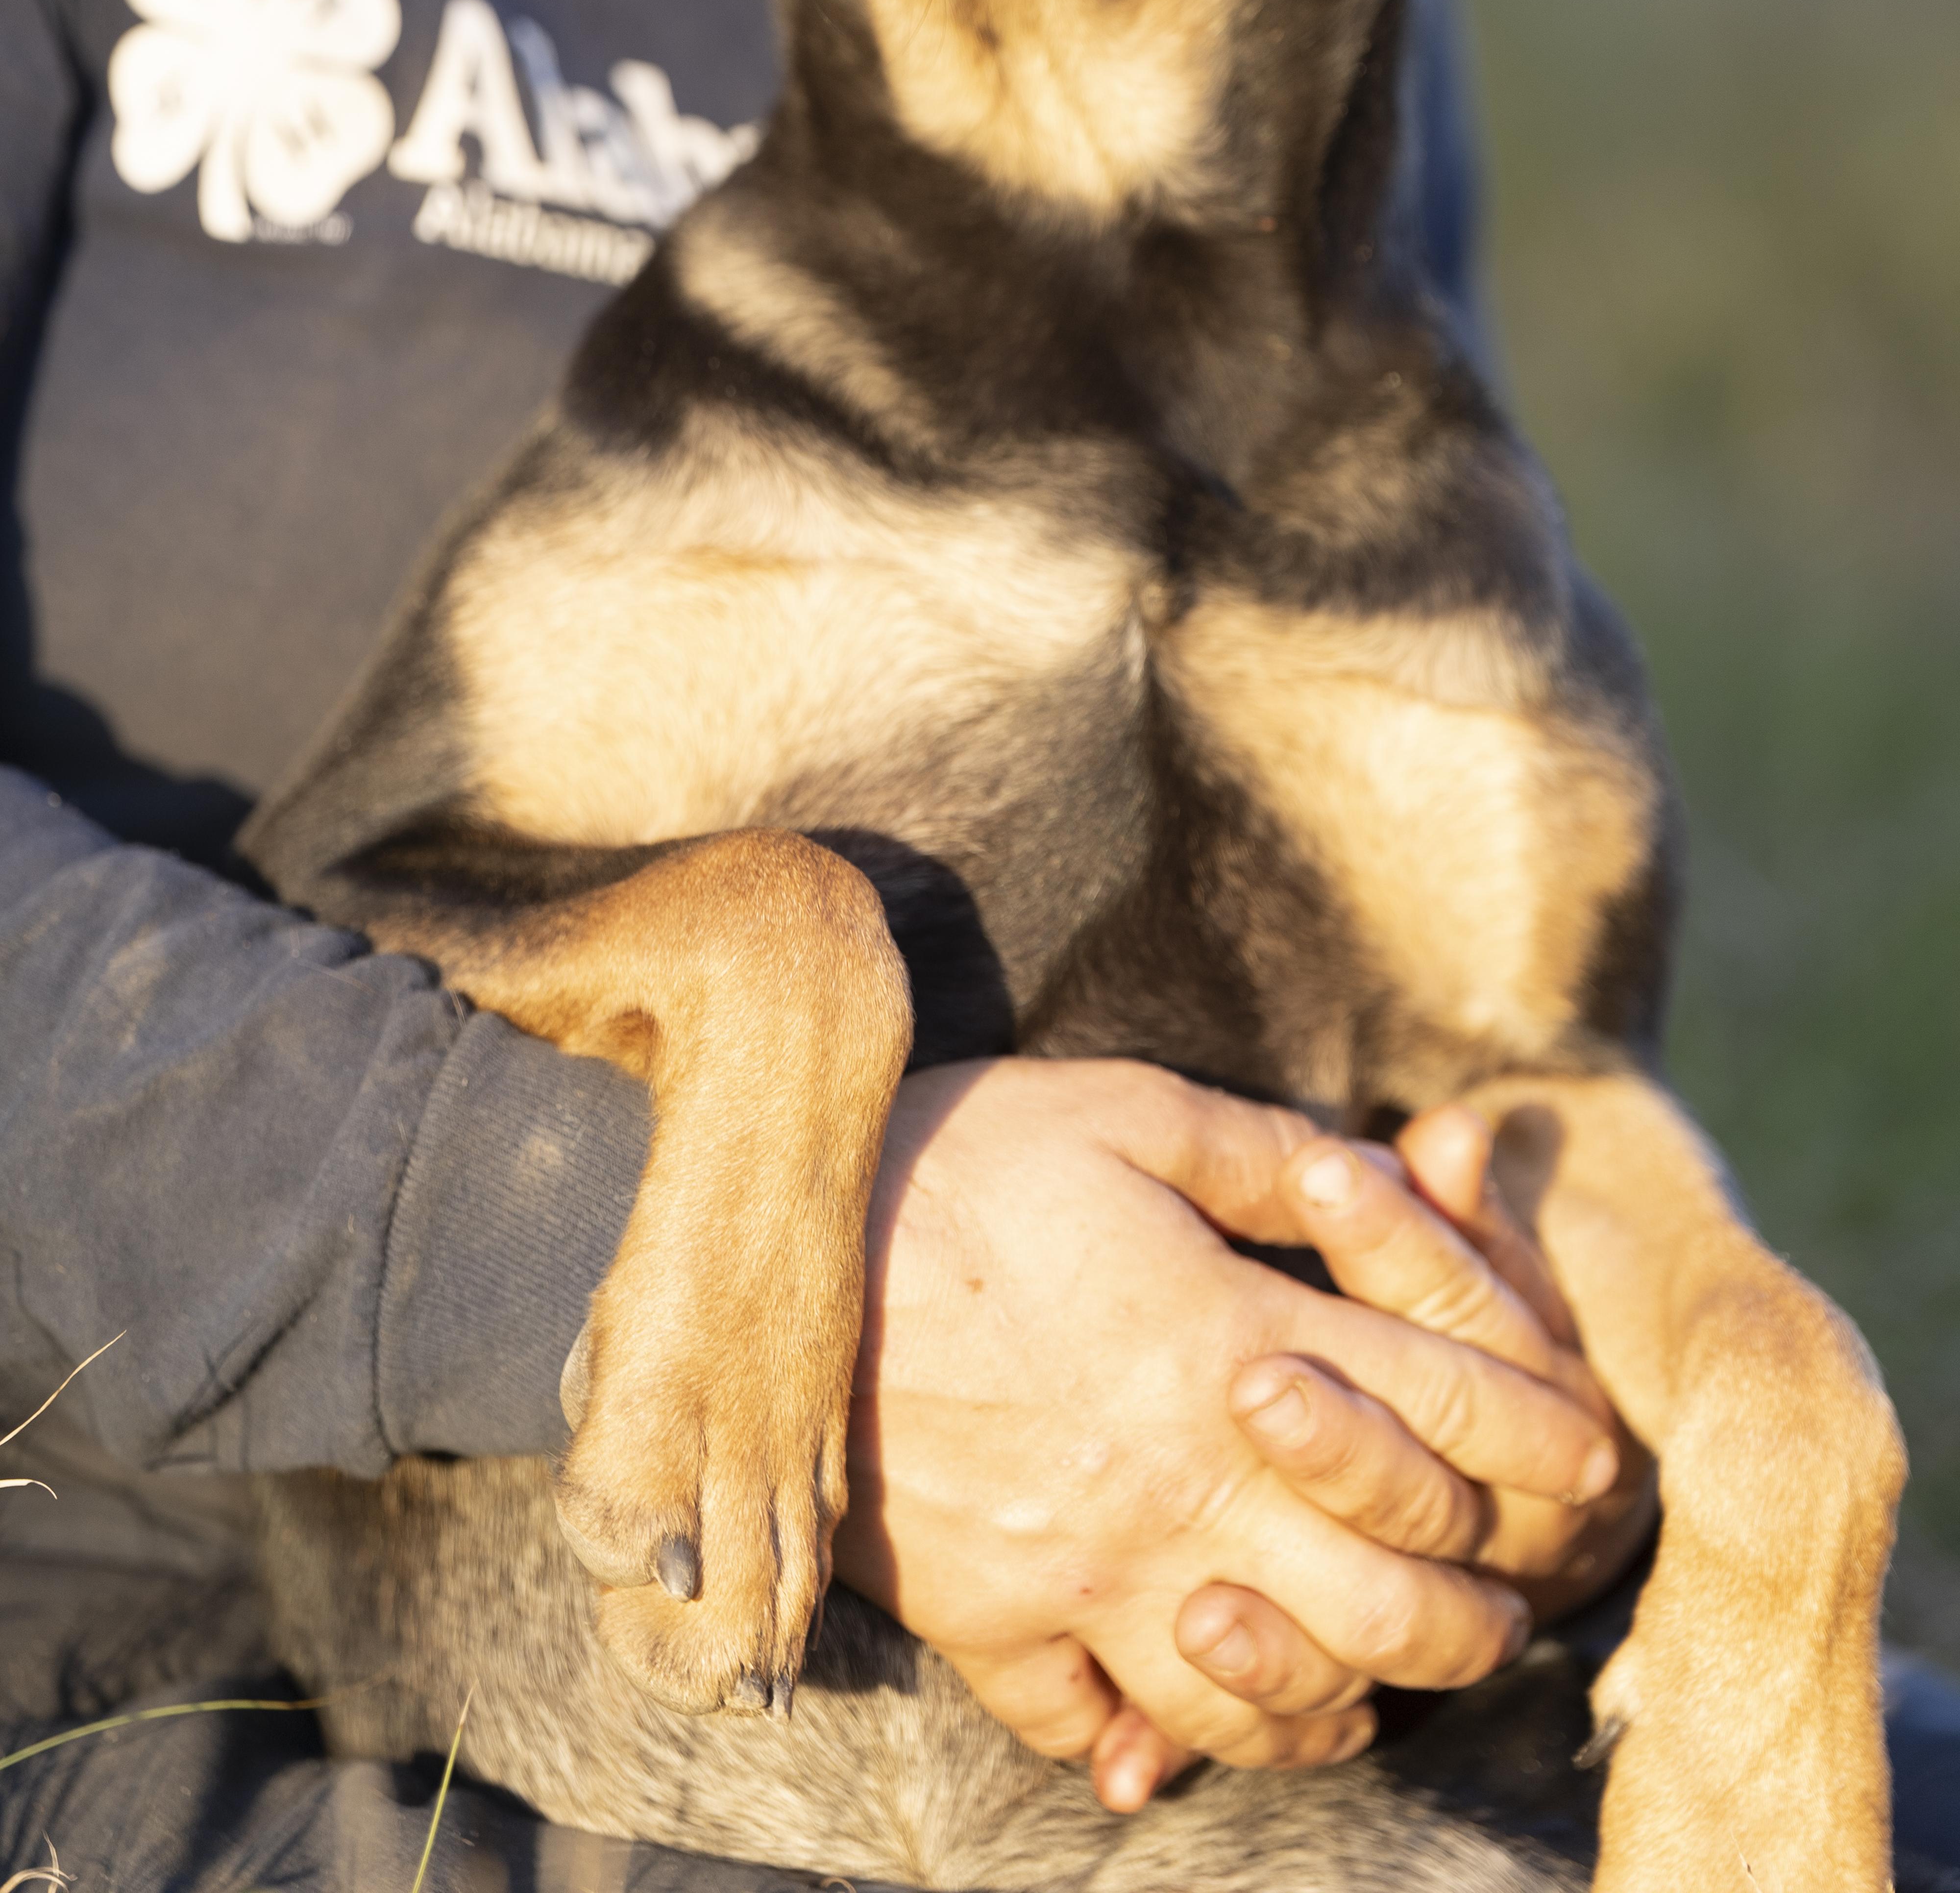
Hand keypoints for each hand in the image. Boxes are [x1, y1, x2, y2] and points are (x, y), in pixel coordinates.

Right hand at [834, 1060, 1626, 1805]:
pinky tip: (1194, 1726)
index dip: (1546, 1430)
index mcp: (1227, 1342)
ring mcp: (1087, 1569)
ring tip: (1387, 1673)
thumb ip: (1260, 1155)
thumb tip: (1369, 1174)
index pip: (1446, 1412)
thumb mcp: (1121, 1111)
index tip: (1594, 1452)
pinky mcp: (992, 1619)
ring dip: (1353, 1695)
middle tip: (1509, 1596)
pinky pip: (1102, 1729)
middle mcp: (1180, 1479)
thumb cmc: (956, 1158)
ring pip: (1270, 1696)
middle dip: (1482, 1609)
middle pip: (1391, 1597)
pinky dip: (1161, 1746)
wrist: (773, 1254)